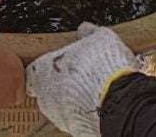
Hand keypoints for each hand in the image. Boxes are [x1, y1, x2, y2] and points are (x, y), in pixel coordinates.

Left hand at [26, 23, 145, 136]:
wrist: (120, 101)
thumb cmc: (105, 67)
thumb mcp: (99, 38)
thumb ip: (87, 33)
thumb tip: (85, 29)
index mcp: (44, 70)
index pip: (35, 70)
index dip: (47, 68)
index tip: (60, 67)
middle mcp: (45, 95)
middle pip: (47, 89)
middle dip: (61, 84)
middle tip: (80, 78)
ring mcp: (58, 115)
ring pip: (60, 106)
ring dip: (71, 100)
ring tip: (92, 91)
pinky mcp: (73, 130)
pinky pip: (75, 119)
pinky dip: (83, 113)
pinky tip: (97, 104)